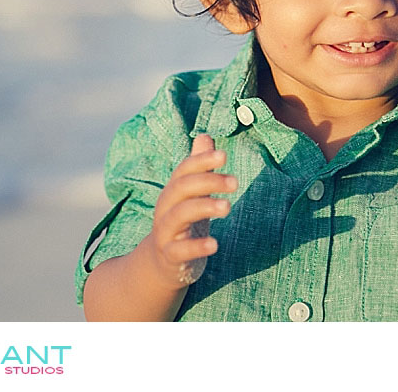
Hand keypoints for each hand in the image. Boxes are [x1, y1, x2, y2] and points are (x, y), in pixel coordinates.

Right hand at [147, 134, 237, 288]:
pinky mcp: (170, 256)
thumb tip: (205, 136)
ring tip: (227, 206)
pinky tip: (214, 244)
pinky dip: (196, 246)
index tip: (224, 155)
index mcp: (173, 191)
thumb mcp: (191, 195)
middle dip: (207, 181)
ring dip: (204, 207)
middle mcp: (165, 208)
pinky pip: (180, 250)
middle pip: (181, 188)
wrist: (162, 263)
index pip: (183, 170)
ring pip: (179, 215)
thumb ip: (199, 168)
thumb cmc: (182, 222)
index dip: (201, 161)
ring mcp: (165, 232)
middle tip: (234, 182)